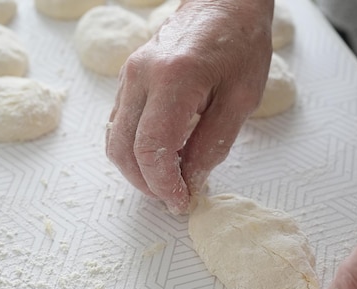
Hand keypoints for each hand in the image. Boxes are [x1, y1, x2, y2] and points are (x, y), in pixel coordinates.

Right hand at [106, 0, 272, 213]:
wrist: (224, 2)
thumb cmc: (240, 42)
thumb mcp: (242, 98)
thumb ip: (213, 144)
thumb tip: (191, 180)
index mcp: (173, 79)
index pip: (150, 149)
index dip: (163, 184)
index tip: (181, 200)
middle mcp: (141, 76)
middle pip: (123, 149)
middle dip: (146, 183)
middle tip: (175, 196)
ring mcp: (129, 76)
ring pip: (115, 139)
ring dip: (137, 169)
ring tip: (168, 180)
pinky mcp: (128, 79)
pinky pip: (119, 124)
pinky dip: (134, 149)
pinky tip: (160, 156)